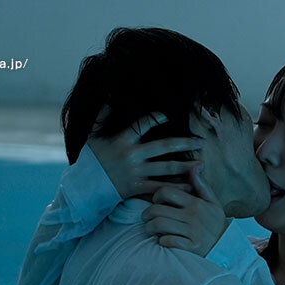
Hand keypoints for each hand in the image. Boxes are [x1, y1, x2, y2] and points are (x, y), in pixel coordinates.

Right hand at [86, 106, 203, 199]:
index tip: (172, 114)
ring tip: (201, 164)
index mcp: (123, 140)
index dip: (158, 117)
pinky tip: (188, 186)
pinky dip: (174, 187)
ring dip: (185, 166)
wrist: (82, 186)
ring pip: (165, 168)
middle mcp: (132, 155)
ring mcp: (136, 172)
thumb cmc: (89, 160)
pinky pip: (158, 187)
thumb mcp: (93, 135)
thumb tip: (108, 96)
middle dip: (185, 143)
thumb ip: (102, 116)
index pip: (144, 124)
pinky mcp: (136, 187)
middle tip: (201, 141)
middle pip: (164, 147)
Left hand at [141, 164, 228, 256]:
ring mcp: (192, 232)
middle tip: (146, 217)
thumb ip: (201, 185)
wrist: (227, 245)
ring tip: (150, 228)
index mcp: (195, 203)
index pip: (166, 192)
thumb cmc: (215, 222)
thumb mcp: (212, 201)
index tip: (156, 202)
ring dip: (150, 227)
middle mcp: (192, 216)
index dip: (156, 196)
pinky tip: (163, 240)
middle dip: (147, 214)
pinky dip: (162, 241)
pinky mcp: (191, 246)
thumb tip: (196, 165)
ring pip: (159, 225)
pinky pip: (168, 241)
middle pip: (157, 210)